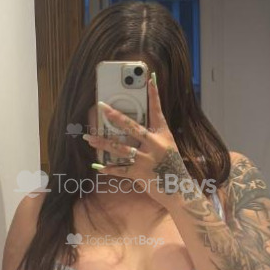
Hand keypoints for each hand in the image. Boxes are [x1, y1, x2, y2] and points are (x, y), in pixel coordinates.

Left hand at [83, 75, 197, 207]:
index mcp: (163, 135)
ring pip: (120, 148)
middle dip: (115, 116)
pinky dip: (109, 169)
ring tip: (89, 138)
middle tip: (102, 107)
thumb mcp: (168, 147)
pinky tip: (98, 166)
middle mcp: (155, 144)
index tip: (150, 80)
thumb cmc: (173, 167)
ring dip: (102, 142)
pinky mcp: (140, 173)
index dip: (154, 95)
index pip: (158, 111)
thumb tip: (136, 128)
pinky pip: (120, 170)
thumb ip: (154, 137)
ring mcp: (147, 159)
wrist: (179, 190)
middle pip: (132, 127)